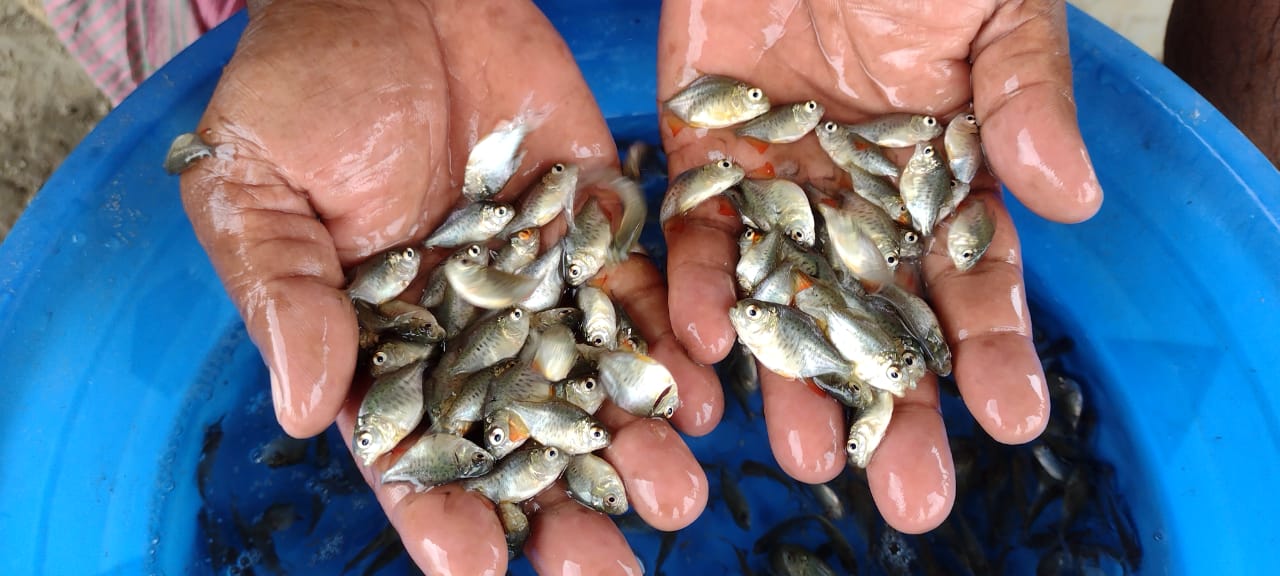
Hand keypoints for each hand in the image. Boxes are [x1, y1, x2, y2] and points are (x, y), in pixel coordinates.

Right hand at [180, 1, 719, 571]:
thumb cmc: (301, 87)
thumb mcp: (258, 190)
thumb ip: (284, 297)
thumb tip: (303, 410)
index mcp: (378, 338)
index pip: (407, 445)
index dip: (438, 509)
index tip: (475, 569)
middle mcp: (468, 327)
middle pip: (519, 438)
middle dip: (562, 507)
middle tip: (606, 569)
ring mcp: (539, 279)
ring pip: (592, 382)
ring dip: (635, 442)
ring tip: (677, 499)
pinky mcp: (595, 224)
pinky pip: (640, 295)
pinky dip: (672, 344)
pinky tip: (702, 395)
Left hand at [657, 0, 1101, 532]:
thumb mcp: (996, 12)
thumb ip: (1027, 99)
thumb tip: (1071, 200)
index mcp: (941, 175)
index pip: (972, 277)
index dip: (994, 348)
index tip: (1015, 418)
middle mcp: (858, 201)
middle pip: (878, 318)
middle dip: (894, 403)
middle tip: (907, 494)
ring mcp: (776, 189)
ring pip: (783, 299)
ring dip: (791, 377)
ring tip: (803, 454)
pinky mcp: (699, 162)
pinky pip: (695, 240)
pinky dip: (696, 292)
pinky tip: (705, 349)